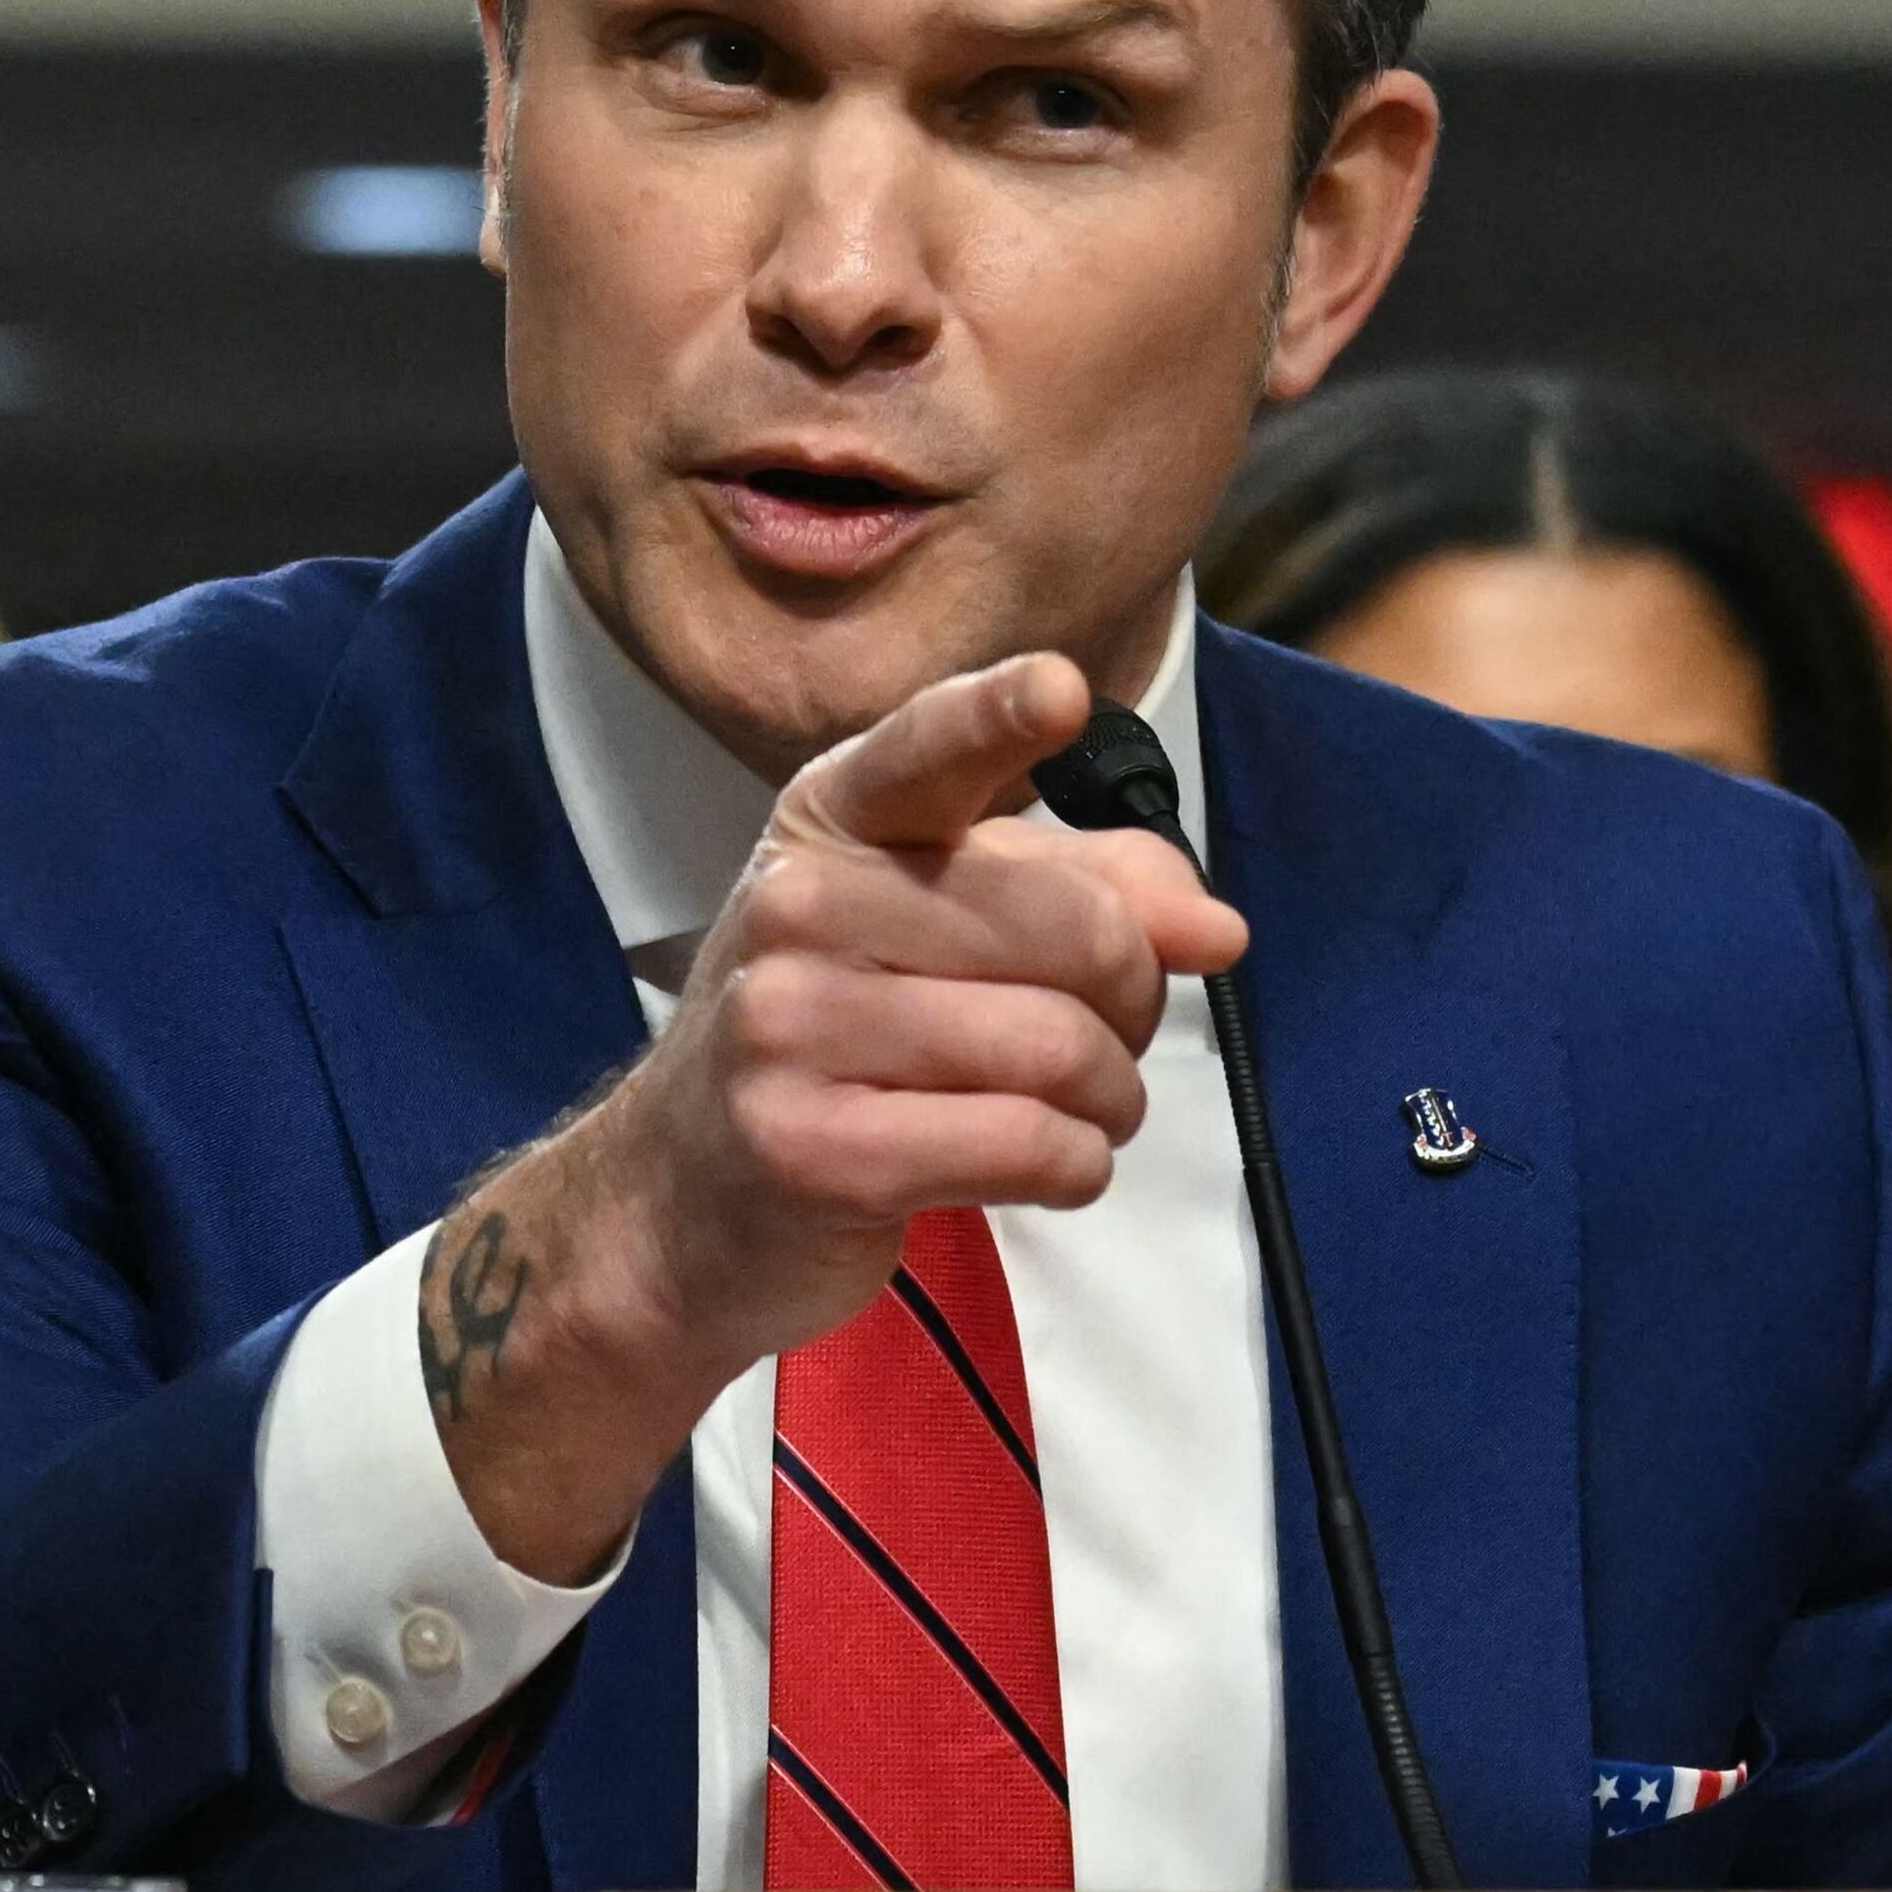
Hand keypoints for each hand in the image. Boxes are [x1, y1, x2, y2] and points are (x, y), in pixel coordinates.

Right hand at [417, 652, 1246, 1580]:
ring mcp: (790, 1026)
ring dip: (1111, 1099)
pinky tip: (1044, 1165)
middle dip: (1132, 999)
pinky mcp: (812, 1150)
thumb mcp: (941, 929)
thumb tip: (1215, 930)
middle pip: (1072, 930)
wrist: (675, 1200)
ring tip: (1080, 1111)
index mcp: (833, 820)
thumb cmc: (836, 1041)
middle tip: (1108, 1038)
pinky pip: (1028, 1146)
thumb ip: (1086, 893)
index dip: (998, 715)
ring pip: (1060, 1049)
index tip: (1060, 690)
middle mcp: (798, 905)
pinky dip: (1077, 1167)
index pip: (927, 751)